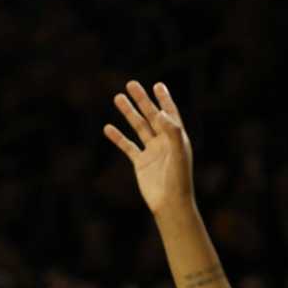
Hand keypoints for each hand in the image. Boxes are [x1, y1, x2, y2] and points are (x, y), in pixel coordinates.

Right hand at [103, 80, 195, 218]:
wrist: (170, 203)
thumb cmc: (178, 179)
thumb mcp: (178, 152)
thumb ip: (171, 131)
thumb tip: (159, 113)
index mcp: (177, 137)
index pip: (169, 113)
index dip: (164, 98)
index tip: (157, 85)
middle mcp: (164, 142)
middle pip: (151, 115)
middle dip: (142, 100)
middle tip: (131, 84)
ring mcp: (152, 151)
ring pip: (138, 127)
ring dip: (128, 113)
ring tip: (118, 98)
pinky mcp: (140, 162)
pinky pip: (128, 146)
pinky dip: (118, 137)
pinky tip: (108, 127)